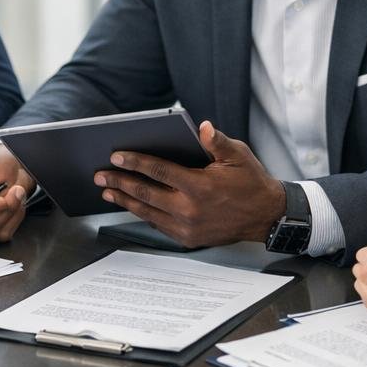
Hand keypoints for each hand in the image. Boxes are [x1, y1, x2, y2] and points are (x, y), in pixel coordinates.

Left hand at [92, 121, 285, 247]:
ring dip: (124, 201)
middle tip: (100, 175)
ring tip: (107, 192)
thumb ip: (217, 142)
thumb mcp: (239, 156)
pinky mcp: (188, 239)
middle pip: (146, 194)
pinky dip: (142, 214)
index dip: (135, 163)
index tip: (115, 156)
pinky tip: (130, 205)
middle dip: (119, 183)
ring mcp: (188, 228)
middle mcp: (190, 210)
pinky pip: (158, 225)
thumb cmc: (251, 182)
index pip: (159, 172)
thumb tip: (202, 127)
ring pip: (147, 213)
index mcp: (201, 187)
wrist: (266, 217)